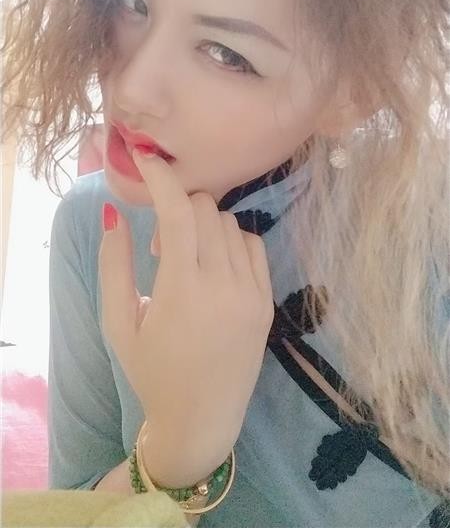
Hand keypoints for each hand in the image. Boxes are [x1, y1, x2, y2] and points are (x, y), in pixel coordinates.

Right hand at [98, 150, 273, 454]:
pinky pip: (252, 243)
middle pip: (205, 209)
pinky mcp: (267, 300)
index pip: (177, 212)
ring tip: (186, 263)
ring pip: (229, 223)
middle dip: (178, 209)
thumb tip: (114, 210)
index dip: (161, 177)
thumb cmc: (151, 372)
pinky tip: (213, 267)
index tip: (145, 159)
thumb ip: (114, 263)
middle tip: (160, 249)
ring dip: (202, 226)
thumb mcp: (119, 322)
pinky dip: (230, 241)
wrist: (201, 420)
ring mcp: (252, 293)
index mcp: (182, 291)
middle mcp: (224, 286)